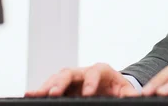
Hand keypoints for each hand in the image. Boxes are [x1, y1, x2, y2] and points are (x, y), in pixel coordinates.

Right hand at [24, 63, 138, 97]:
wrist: (109, 86)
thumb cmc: (116, 87)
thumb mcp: (124, 90)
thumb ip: (128, 93)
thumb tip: (136, 97)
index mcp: (101, 70)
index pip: (95, 72)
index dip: (90, 82)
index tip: (87, 94)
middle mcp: (84, 71)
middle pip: (70, 72)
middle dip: (61, 82)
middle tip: (54, 93)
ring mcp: (72, 78)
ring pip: (57, 78)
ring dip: (46, 86)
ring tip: (34, 94)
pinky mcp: (63, 86)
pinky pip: (50, 86)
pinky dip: (41, 90)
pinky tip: (31, 96)